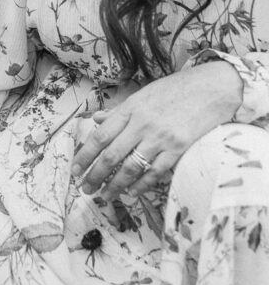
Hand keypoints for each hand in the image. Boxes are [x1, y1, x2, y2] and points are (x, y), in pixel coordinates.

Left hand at [72, 61, 242, 198]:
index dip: (85, 154)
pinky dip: (141, 185)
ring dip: (115, 185)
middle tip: (85, 188)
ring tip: (104, 195)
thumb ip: (119, 111)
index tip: (75, 169)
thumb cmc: (174, 90)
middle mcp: (141, 124)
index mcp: (130, 109)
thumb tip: (96, 120)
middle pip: (111, 155)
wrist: (210, 89)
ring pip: (130, 167)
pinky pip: (155, 172)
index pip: (100, 135)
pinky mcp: (178, 149)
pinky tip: (132, 192)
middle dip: (95, 174)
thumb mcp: (142, 95)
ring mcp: (160, 137)